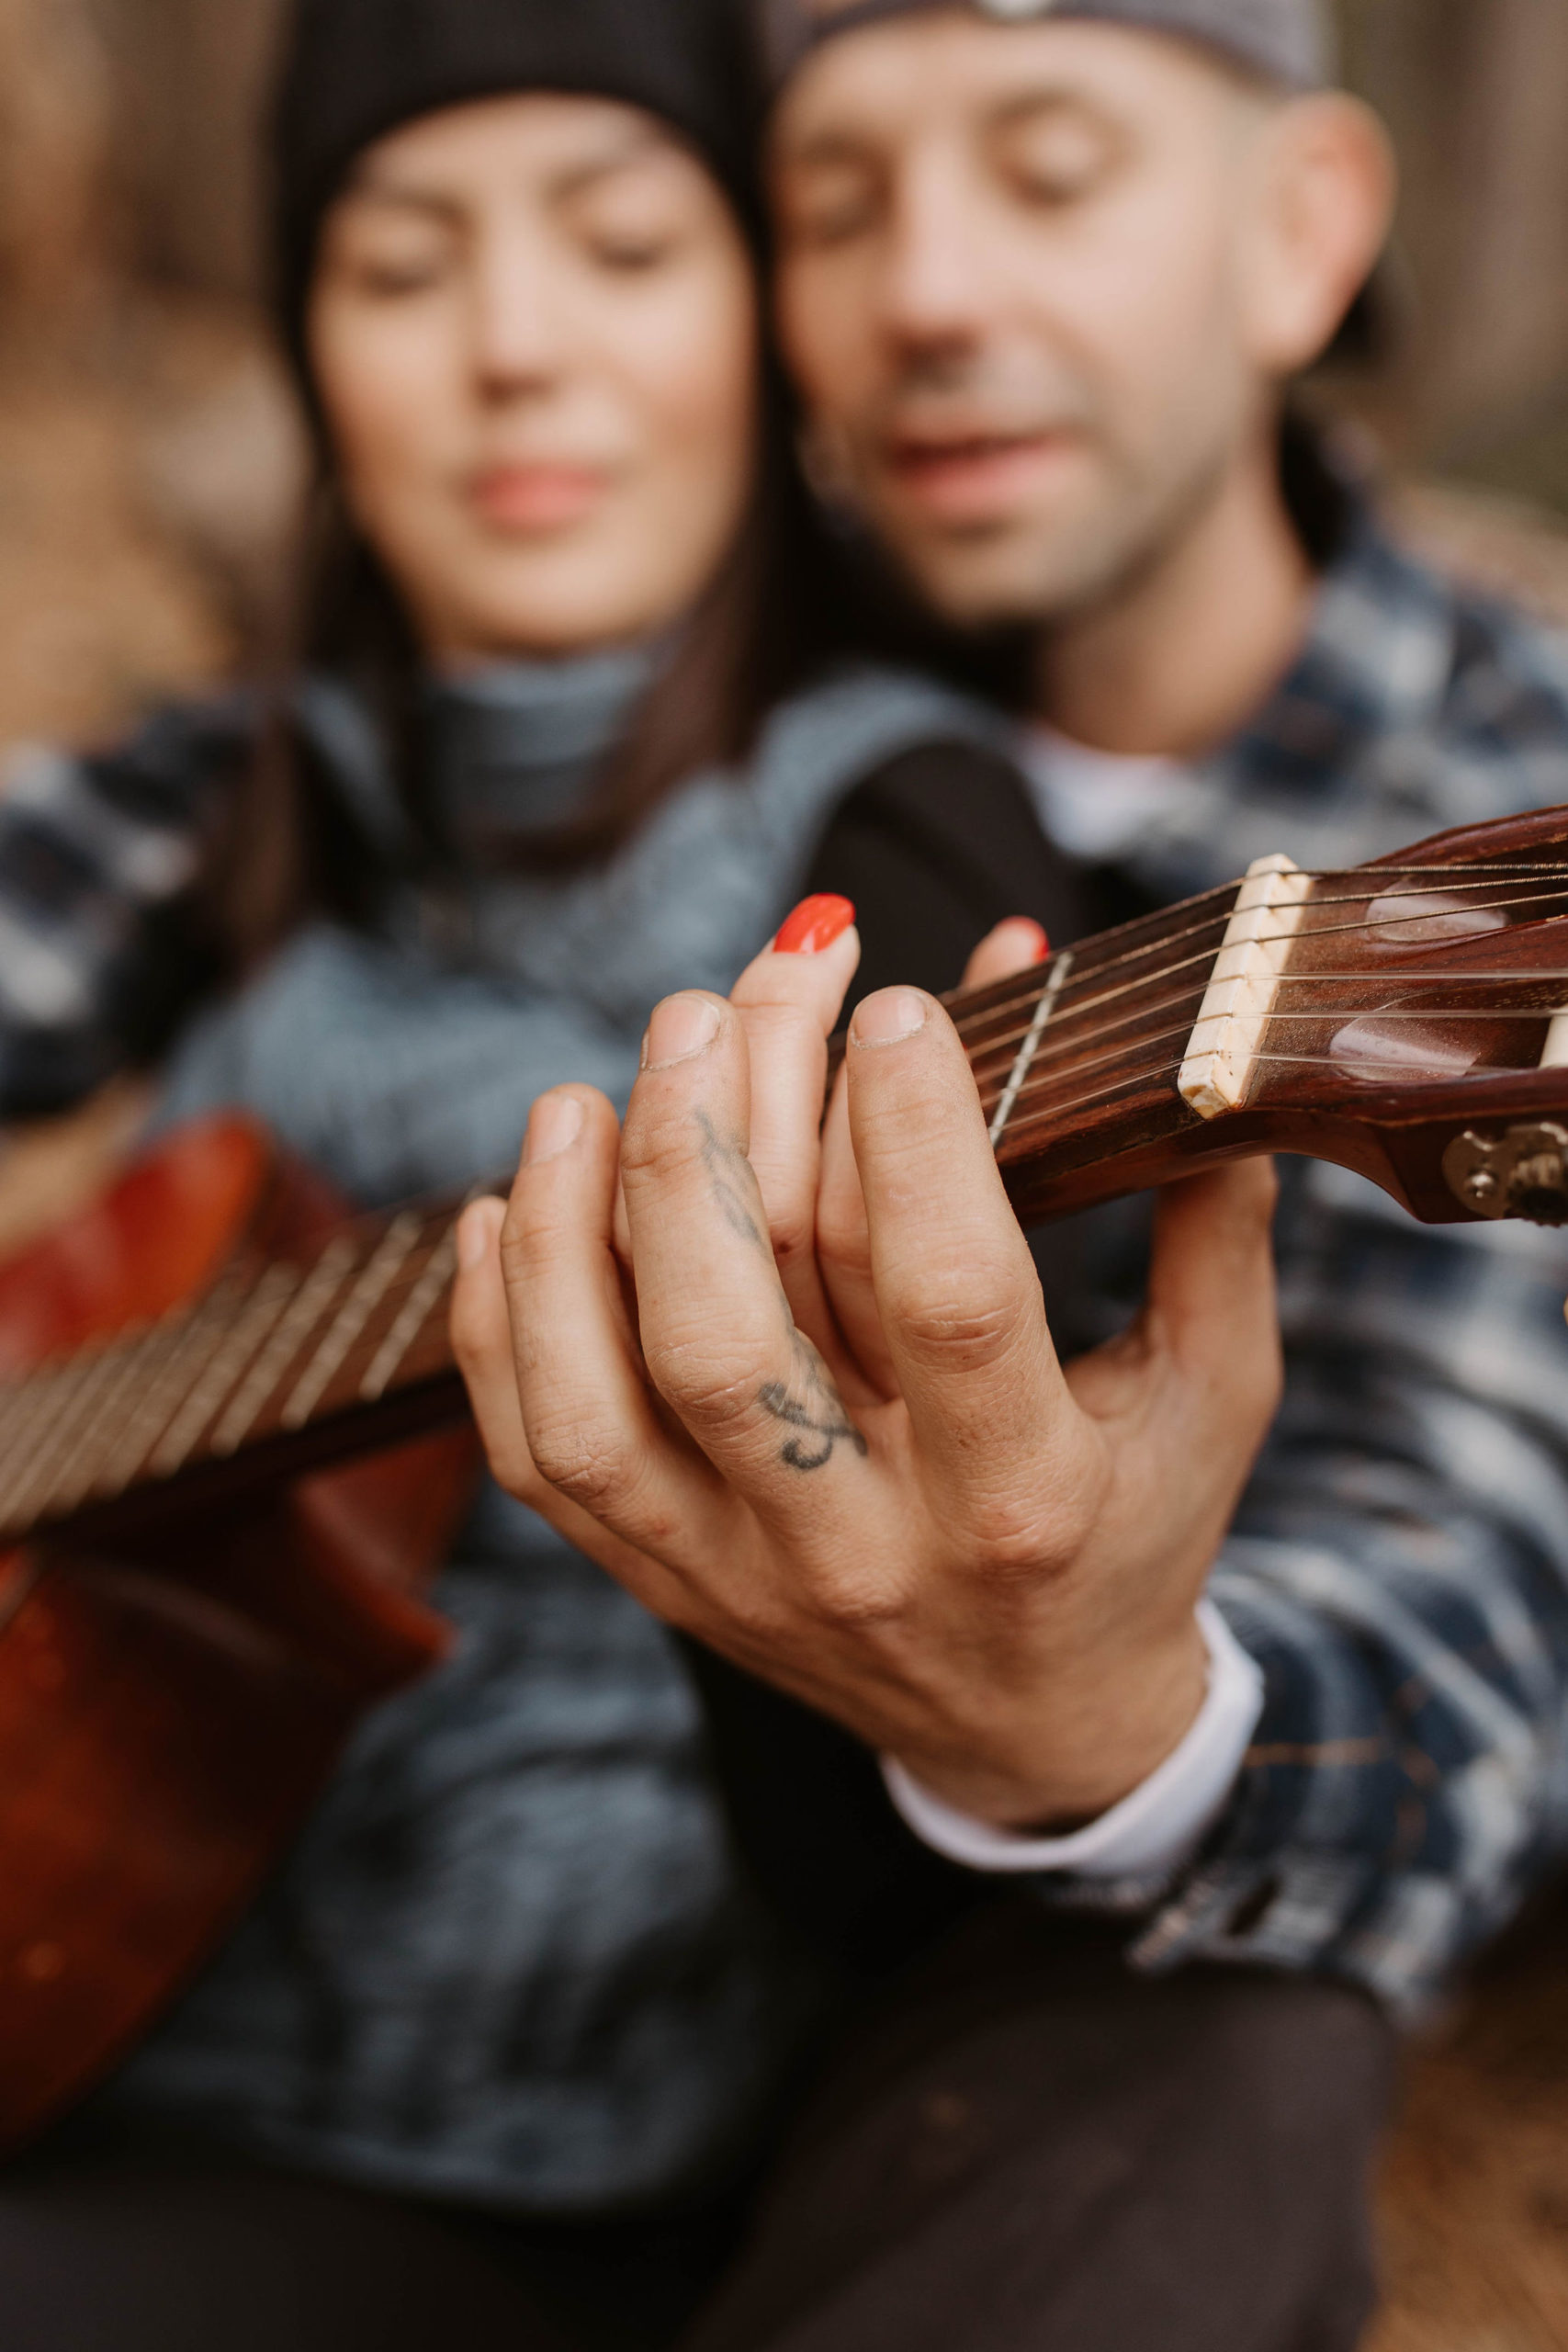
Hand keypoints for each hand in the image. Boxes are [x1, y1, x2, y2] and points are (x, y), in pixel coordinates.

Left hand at [452, 909, 1281, 1831]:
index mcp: (1021, 1498)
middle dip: (710, 1140)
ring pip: (601, 1402)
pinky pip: (539, 1461)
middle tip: (721, 1000)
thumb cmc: (1132, 1533)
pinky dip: (500, 1327)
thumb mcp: (1214, 1395)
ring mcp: (739, 1576)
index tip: (892, 1001)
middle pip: (731, 1332)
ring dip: (573, 1228)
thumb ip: (1211, 1227)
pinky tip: (509, 1206)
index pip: (944, 1293)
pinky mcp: (662, 1584)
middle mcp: (862, 1548)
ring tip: (587, 1091)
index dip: (909, 1131)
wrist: (1038, 1732)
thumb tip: (1182, 1047)